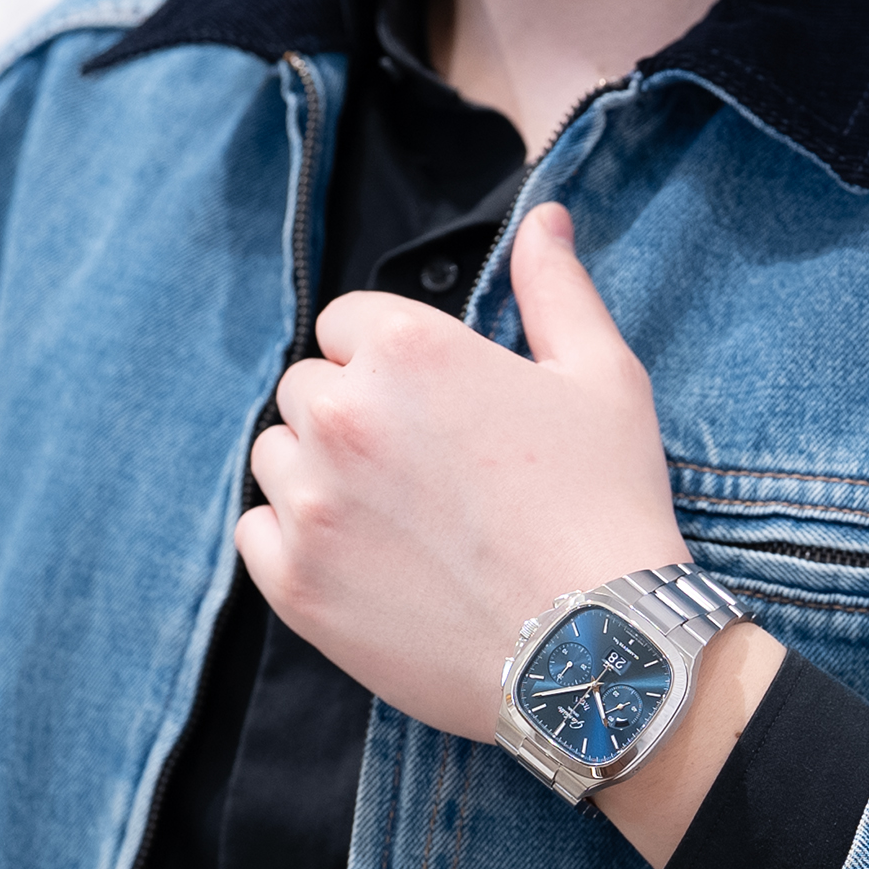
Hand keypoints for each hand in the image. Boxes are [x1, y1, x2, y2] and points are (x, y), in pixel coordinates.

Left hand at [240, 201, 688, 742]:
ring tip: (404, 523)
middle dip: (359, 420)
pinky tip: (370, 562)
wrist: (598, 651)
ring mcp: (311, 504)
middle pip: (308, 390)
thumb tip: (543, 217)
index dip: (397, 366)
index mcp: (408, 349)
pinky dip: (299, 542)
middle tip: (433, 477)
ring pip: (278, 458)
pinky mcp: (296, 584)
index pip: (349, 325)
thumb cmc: (609, 511)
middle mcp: (341, 416)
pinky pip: (258, 533)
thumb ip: (557, 290)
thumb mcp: (605, 381)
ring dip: (323, 477)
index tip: (443, 415)